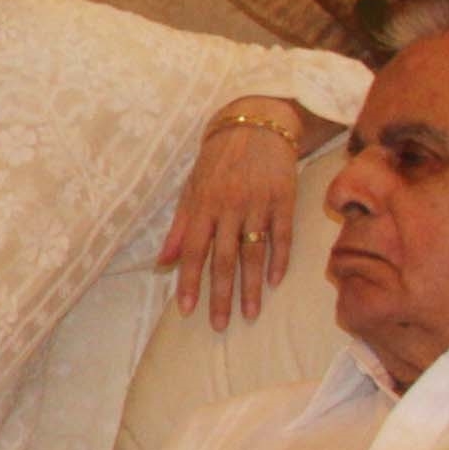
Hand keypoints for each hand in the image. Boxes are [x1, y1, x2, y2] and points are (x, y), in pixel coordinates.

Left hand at [161, 116, 303, 330]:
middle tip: (220, 325)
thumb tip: (163, 263)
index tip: (187, 310)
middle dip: (221, 294)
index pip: (194, 251)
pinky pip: (282, 235)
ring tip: (250, 314)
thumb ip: (180, 227)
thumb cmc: (218, 161)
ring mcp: (258, 204)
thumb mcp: (191, 188)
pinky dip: (279, 259)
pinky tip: (274, 281)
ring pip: (254, 252)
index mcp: (203, 206)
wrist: (256, 124)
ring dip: (251, 286)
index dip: (189, 281)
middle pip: (224, 258)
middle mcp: (229, 207)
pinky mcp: (284, 199)